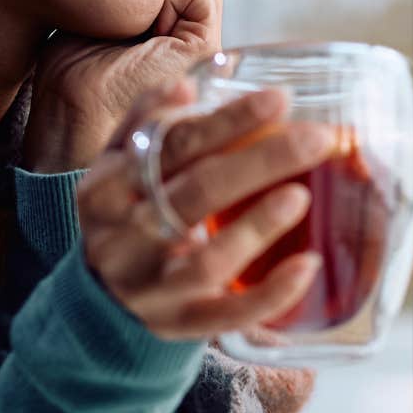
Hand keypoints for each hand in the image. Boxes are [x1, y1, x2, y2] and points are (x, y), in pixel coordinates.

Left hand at [22, 0, 222, 173]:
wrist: (69, 111)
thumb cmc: (74, 65)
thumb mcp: (106, 9)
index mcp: (179, 30)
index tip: (117, 11)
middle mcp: (199, 37)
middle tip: (127, 21)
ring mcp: (208, 44)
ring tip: (135, 29)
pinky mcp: (208, 48)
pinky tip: (145, 33)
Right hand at [76, 79, 337, 340]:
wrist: (96, 295)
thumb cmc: (125, 211)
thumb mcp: (119, 163)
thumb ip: (149, 121)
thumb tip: (189, 85)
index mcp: (106, 189)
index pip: (169, 147)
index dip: (226, 121)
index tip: (280, 98)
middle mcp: (122, 241)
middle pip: (193, 196)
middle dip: (259, 163)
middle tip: (316, 139)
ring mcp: (150, 289)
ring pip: (205, 262)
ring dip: (255, 229)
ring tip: (301, 197)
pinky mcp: (178, 326)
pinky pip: (226, 317)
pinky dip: (270, 294)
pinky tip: (307, 266)